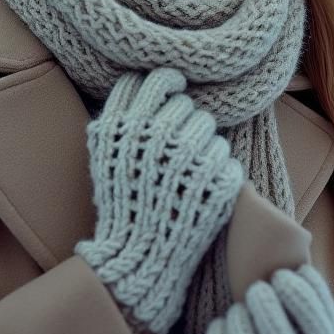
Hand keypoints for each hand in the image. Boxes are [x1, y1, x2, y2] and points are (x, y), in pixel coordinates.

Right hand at [74, 67, 243, 333]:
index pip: (156, 80)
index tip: (171, 91)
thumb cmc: (122, 202)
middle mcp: (160, 137)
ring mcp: (192, 158)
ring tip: (186, 172)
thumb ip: (122, 112)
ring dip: (201, 143)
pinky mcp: (219, 181)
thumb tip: (148, 77)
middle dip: (182, 120)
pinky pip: (226, 156)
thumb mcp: (106, 153)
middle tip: (174, 148)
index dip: (166, 83)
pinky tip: (200, 189)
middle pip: (185, 103)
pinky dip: (217, 170)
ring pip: (209, 126)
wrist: (140, 256)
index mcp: (128, 127)